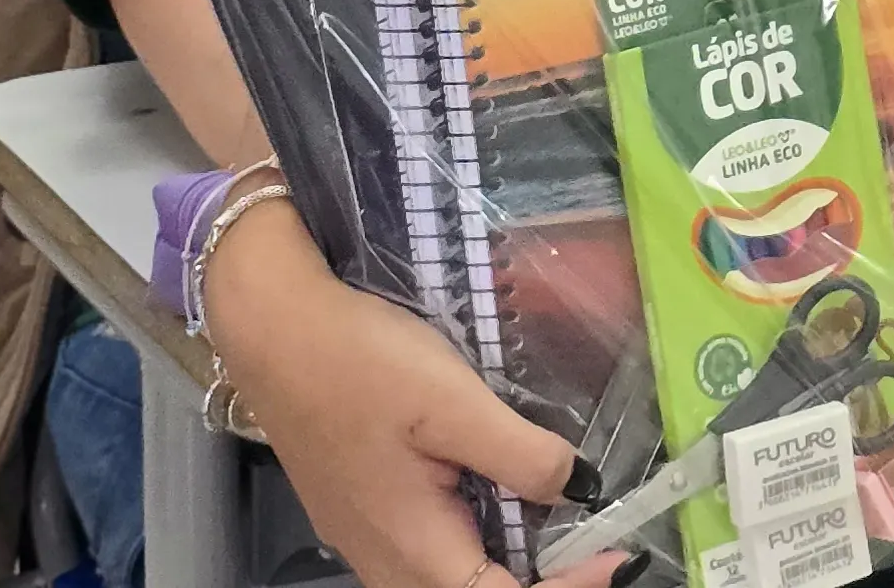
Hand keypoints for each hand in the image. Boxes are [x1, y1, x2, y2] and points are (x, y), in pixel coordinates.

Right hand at [205, 203, 610, 587]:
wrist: (275, 331)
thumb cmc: (361, 365)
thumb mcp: (455, 402)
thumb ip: (521, 455)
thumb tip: (579, 490)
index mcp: (413, 548)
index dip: (568, 586)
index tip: (618, 555)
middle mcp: (386, 563)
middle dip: (541, 577)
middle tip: (595, 540)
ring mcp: (369, 541)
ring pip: (452, 576)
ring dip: (509, 560)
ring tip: (561, 523)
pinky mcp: (363, 514)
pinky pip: (431, 550)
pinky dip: (478, 536)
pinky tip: (502, 494)